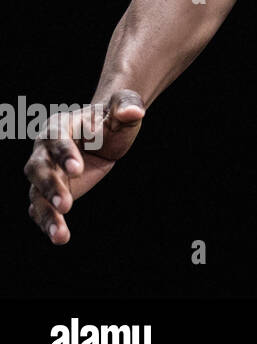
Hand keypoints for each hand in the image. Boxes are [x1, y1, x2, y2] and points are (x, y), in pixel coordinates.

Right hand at [24, 90, 145, 243]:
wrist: (104, 136)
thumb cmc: (111, 121)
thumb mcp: (123, 109)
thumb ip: (126, 106)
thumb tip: (134, 111)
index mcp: (60, 126)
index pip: (57, 139)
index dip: (65, 154)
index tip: (78, 170)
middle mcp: (44, 150)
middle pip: (39, 168)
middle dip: (50, 186)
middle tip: (67, 205)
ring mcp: (44, 173)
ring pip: (36, 193)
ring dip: (46, 212)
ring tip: (60, 233)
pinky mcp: (47, 191)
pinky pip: (41, 208)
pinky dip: (48, 222)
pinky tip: (59, 237)